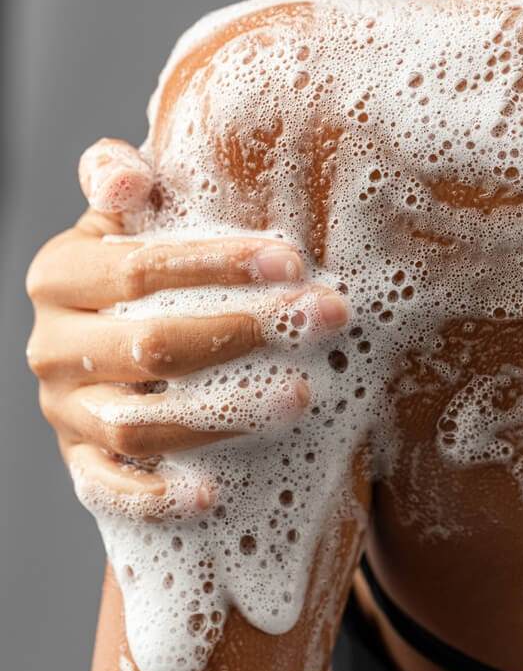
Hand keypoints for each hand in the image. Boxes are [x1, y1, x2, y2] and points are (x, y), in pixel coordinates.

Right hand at [26, 138, 347, 494]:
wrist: (110, 346)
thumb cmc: (139, 272)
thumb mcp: (125, 219)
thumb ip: (118, 180)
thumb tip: (127, 174)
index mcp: (60, 274)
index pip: (141, 269)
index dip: (218, 264)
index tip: (294, 261)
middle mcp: (50, 344)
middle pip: (152, 345)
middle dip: (246, 332)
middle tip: (324, 320)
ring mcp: (63, 409)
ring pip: (137, 422)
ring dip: (222, 414)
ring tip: (300, 396)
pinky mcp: (77, 461)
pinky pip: (108, 489)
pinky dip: (156, 496)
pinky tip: (214, 494)